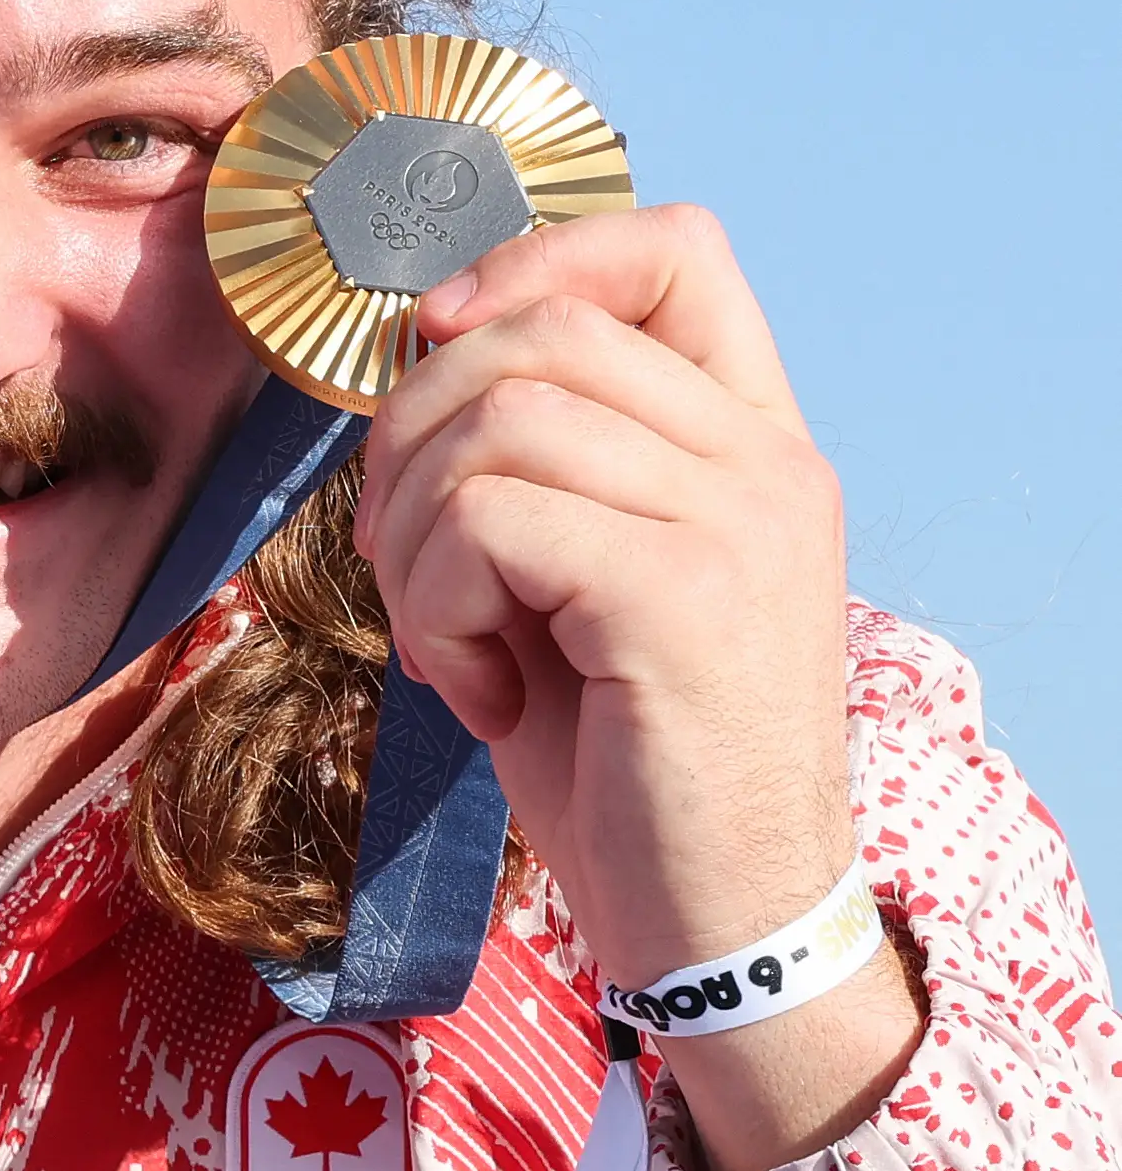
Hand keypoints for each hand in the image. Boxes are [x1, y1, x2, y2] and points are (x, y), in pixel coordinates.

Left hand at [352, 204, 919, 1170]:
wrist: (716, 922)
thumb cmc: (624, 755)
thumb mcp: (581, 574)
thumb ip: (542, 456)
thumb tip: (417, 349)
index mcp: (754, 439)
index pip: (670, 248)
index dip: (533, 259)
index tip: (440, 340)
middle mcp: (765, 461)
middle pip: (532, 328)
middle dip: (408, 434)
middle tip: (405, 563)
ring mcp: (734, 521)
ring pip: (489, 422)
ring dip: (413, 539)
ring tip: (448, 640)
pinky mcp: (679, 593)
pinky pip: (484, 521)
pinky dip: (437, 608)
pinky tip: (479, 689)